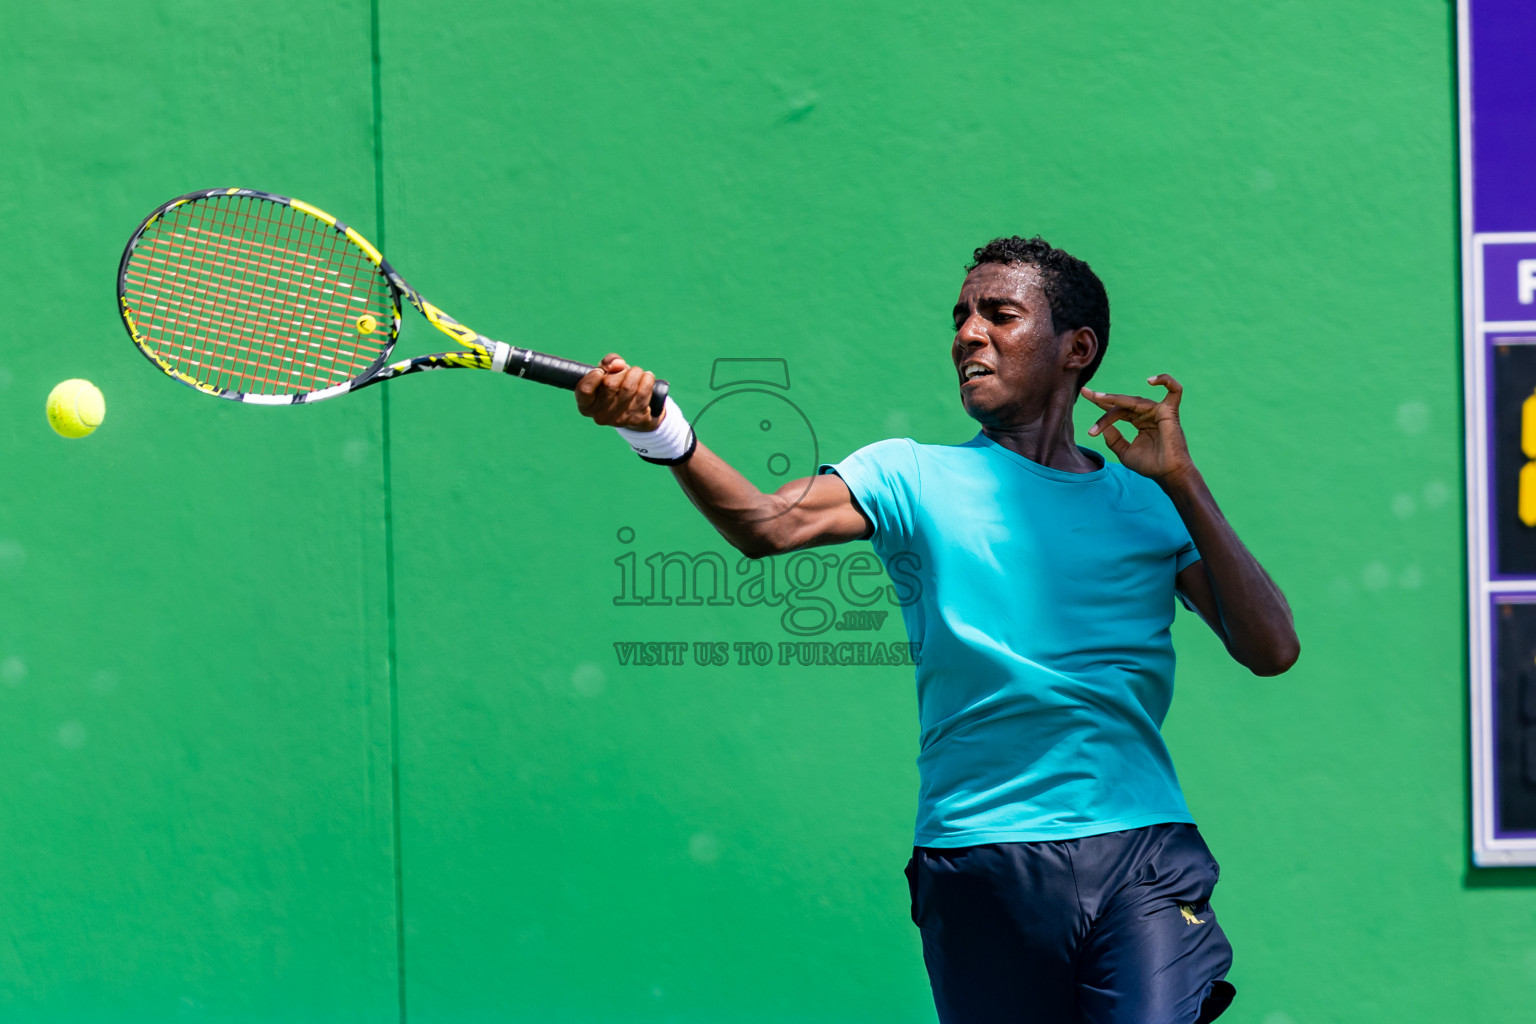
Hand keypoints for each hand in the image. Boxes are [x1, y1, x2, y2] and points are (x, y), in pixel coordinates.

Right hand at [574, 354, 663, 429]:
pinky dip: (647, 379)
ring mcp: (618, 420)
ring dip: (636, 372)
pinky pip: (643, 392)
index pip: (584, 389)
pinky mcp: (636, 419)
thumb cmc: (617, 387)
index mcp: (586, 406)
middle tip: (626, 371)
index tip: (601, 371)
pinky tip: (647, 377)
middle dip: (621, 370)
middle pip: (610, 383)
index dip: (593, 376)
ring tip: (637, 372)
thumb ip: (608, 363)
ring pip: (628, 387)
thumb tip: (618, 364)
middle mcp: (600, 416)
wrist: (637, 410)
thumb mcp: (607, 373)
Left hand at [1081, 374, 1195, 485]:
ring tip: (1097, 399)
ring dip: (1114, 402)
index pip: (1118, 410)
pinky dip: (1166, 381)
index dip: (1101, 404)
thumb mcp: (1124, 452)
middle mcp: (1147, 414)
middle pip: (1122, 404)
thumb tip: (1103, 427)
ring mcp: (1158, 411)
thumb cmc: (1150, 465)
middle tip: (1086, 393)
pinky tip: (1150, 381)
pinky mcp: (1169, 411)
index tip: (1085, 395)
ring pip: (1133, 401)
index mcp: (1138, 422)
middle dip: (1103, 399)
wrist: (1167, 475)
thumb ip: (1114, 439)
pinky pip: (1174, 390)